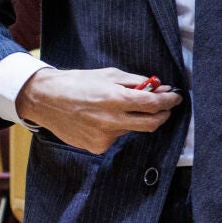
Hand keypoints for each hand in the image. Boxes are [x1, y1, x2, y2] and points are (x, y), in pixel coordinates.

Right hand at [15, 67, 181, 154]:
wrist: (46, 99)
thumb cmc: (78, 82)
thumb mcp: (109, 74)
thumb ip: (136, 82)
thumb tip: (159, 88)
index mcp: (116, 99)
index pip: (154, 105)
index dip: (170, 101)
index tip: (176, 97)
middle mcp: (112, 121)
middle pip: (151, 124)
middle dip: (162, 115)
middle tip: (164, 106)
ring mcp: (104, 137)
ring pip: (131, 129)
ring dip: (133, 119)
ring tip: (115, 106)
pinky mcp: (97, 147)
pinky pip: (116, 137)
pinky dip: (115, 127)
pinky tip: (100, 118)